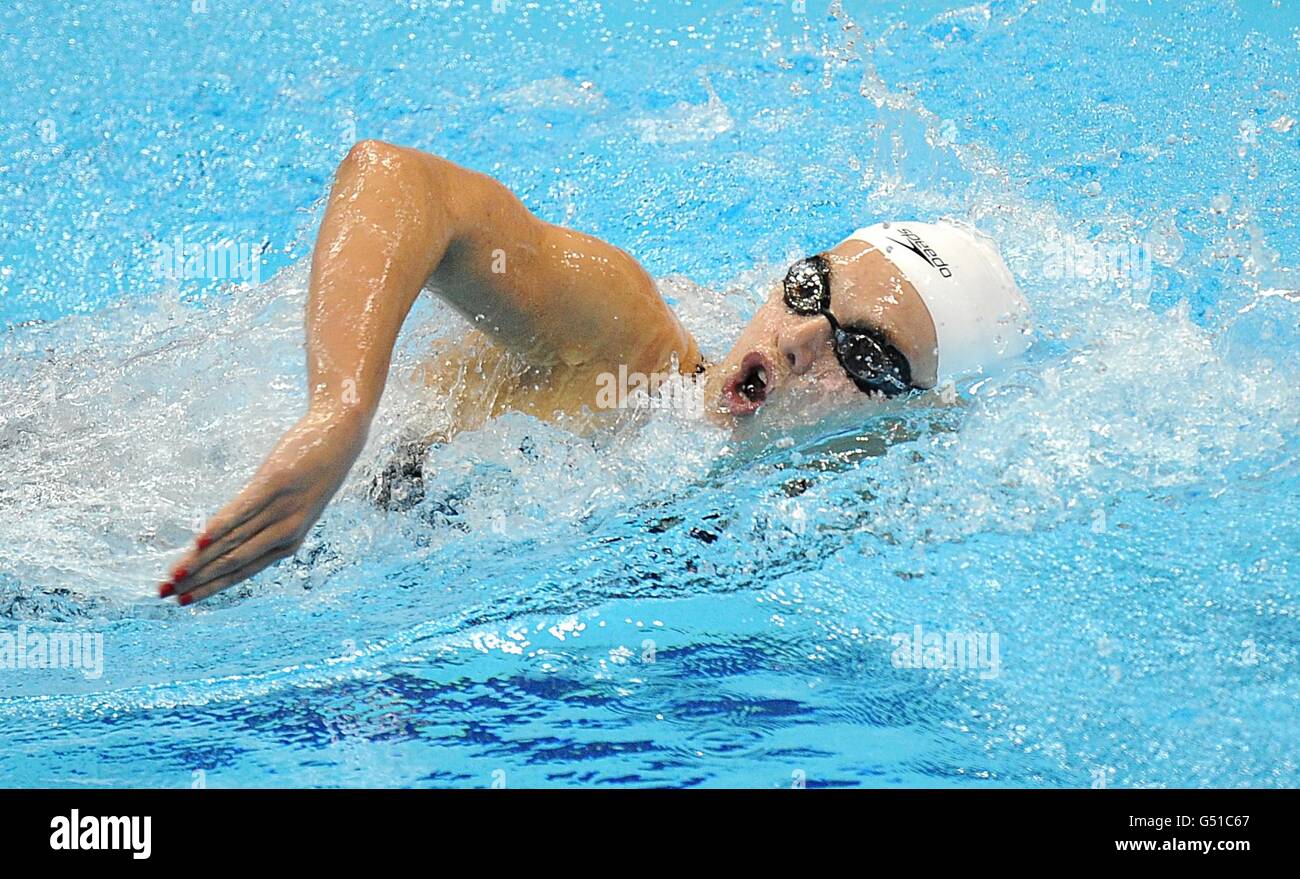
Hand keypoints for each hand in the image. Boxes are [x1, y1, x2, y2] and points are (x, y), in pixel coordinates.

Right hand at [160, 409, 367, 604]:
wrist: (339, 434)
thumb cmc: (311, 470)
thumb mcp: (290, 503)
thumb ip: (261, 522)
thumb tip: (225, 537)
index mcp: (289, 541)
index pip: (242, 571)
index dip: (210, 587)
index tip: (181, 600)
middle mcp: (286, 531)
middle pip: (232, 561)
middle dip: (197, 579)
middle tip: (163, 593)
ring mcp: (282, 508)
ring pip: (234, 541)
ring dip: (200, 560)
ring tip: (173, 574)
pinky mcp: (276, 483)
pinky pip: (242, 509)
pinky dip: (220, 526)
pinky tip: (199, 541)